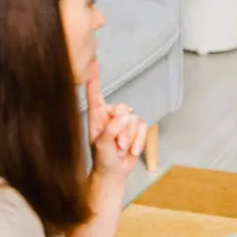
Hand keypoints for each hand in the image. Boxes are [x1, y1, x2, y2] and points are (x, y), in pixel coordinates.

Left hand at [85, 61, 147, 176]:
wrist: (114, 172)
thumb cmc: (102, 159)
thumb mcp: (102, 146)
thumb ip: (110, 130)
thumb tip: (124, 117)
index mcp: (96, 117)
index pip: (95, 95)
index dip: (94, 79)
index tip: (93, 63)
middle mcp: (110, 116)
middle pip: (123, 108)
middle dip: (123, 129)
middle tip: (118, 145)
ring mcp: (123, 122)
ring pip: (134, 120)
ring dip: (131, 138)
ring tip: (123, 150)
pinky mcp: (136, 129)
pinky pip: (143, 126)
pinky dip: (140, 140)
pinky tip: (133, 150)